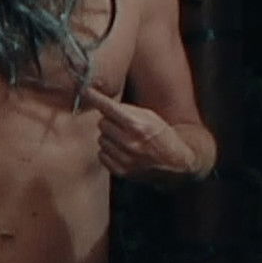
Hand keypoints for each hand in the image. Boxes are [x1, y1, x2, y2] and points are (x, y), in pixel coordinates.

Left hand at [81, 85, 203, 183]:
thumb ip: (127, 110)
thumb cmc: (162, 135)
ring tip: (124, 139)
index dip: (96, 98)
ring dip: (109, 137)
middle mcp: (129, 142)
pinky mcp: (121, 171)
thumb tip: (102, 102)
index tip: (86, 91)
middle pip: (102, 123)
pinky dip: (109, 152)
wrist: (175, 162)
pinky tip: (122, 151)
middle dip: (109, 121)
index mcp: (137, 125)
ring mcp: (124, 158)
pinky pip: (102, 155)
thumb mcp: (150, 116)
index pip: (109, 108)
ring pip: (101, 139)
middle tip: (121, 125)